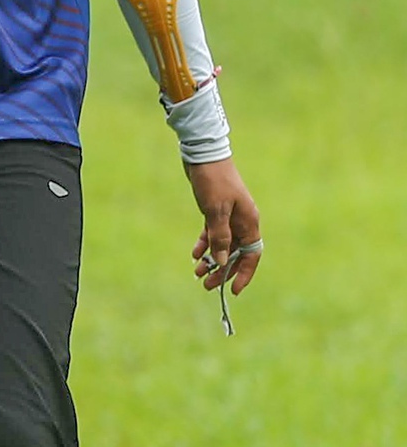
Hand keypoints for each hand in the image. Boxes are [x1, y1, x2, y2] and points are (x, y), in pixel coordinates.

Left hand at [185, 156, 261, 297]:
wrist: (203, 155)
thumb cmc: (213, 181)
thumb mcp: (215, 211)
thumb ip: (219, 236)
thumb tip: (221, 261)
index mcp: (249, 222)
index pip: (251, 255)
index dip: (244, 273)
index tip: (233, 290)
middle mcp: (243, 221)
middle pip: (236, 253)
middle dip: (223, 270)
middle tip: (206, 285)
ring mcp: (230, 216)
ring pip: (223, 245)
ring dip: (212, 259)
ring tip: (197, 272)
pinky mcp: (216, 211)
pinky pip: (213, 234)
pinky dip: (205, 244)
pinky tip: (194, 254)